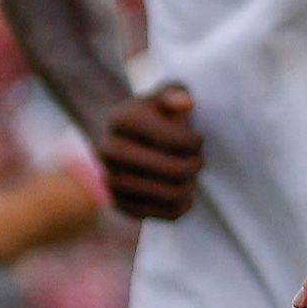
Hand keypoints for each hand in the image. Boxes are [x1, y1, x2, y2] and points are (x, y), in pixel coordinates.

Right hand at [100, 85, 204, 220]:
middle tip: (197, 160)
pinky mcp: (118, 204)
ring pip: (171, 195)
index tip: (198, 138)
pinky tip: (183, 193)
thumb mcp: (164, 93)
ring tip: (190, 176)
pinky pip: (163, 215)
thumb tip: (186, 103)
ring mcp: (110, 180)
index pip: (176, 140)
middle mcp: (108, 150)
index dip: (196, 142)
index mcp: (121, 118)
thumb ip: (176, 92)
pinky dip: (181, 207)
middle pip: (175, 171)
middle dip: (195, 166)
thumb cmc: (153, 113)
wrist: (122, 138)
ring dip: (189, 186)